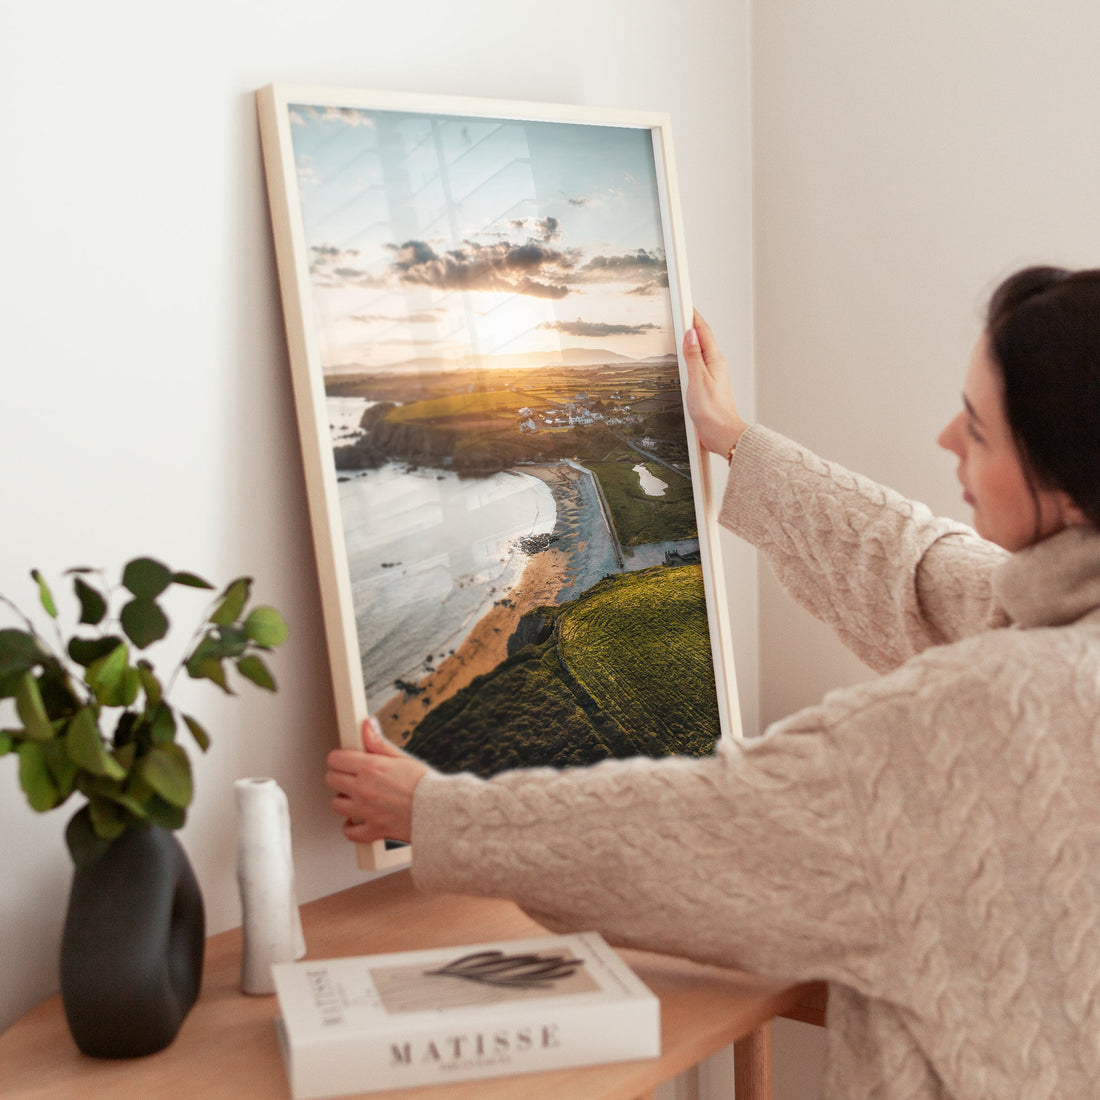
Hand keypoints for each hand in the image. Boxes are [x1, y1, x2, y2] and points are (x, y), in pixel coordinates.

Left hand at [325, 717, 429, 844]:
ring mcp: (366, 811)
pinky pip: (350, 832)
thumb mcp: (402, 758)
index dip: (339, 758)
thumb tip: (367, 725)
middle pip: (331, 780)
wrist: (440, 811)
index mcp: (371, 768)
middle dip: (339, 776)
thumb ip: (378, 743)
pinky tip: (358, 820)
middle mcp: (364, 789)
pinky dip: (351, 827)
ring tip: (356, 797)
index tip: (345, 760)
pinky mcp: (372, 830)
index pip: (336, 759)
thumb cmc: (425, 785)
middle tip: (351, 776)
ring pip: (336, 805)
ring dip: (344, 800)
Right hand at [683, 310, 748, 456]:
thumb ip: (693, 356)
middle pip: (702, 339)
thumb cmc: (713, 411)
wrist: (722, 434)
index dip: (694, 317)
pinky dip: (690, 356)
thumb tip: (690, 334)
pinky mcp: (707, 386)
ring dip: (691, 340)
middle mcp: (715, 366)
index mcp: (714, 361)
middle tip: (682, 311)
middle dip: (692, 324)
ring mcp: (712, 376)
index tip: (685, 304)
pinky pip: (698, 365)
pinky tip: (685, 359)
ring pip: (700, 352)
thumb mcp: (698, 380)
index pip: (703, 332)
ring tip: (682, 329)